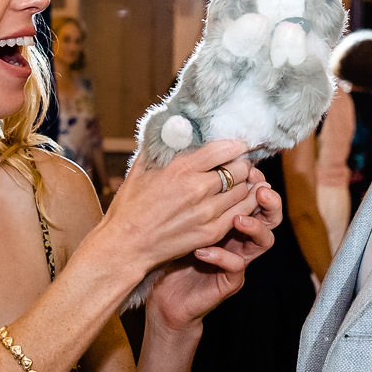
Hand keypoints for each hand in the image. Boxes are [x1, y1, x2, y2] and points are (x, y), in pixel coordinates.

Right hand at [95, 140, 260, 276]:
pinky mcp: (211, 232)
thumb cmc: (129, 207)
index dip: (236, 146)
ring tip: (240, 183)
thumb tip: (171, 126)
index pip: (224, 149)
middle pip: (239, 169)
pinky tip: (240, 201)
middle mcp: (197, 188)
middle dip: (241, 165)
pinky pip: (241, 213)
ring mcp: (206, 212)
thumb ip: (159, 146)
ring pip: (243, 190)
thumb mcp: (140, 169)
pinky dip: (245, 204)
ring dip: (244, 185)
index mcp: (180, 169)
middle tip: (238, 165)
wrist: (126, 245)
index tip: (238, 146)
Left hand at [147, 181, 283, 332]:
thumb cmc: (169, 252)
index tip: (247, 166)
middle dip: (269, 201)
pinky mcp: (230, 281)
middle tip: (259, 189)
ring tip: (237, 219)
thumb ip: (188, 192)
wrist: (163, 294)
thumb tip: (183, 157)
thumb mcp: (177, 216)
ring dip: (254, 227)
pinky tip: (202, 251)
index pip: (253, 195)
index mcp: (230, 217)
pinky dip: (221, 256)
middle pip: (270, 215)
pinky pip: (237, 266)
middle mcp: (240, 238)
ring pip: (265, 241)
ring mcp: (239, 259)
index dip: (255, 181)